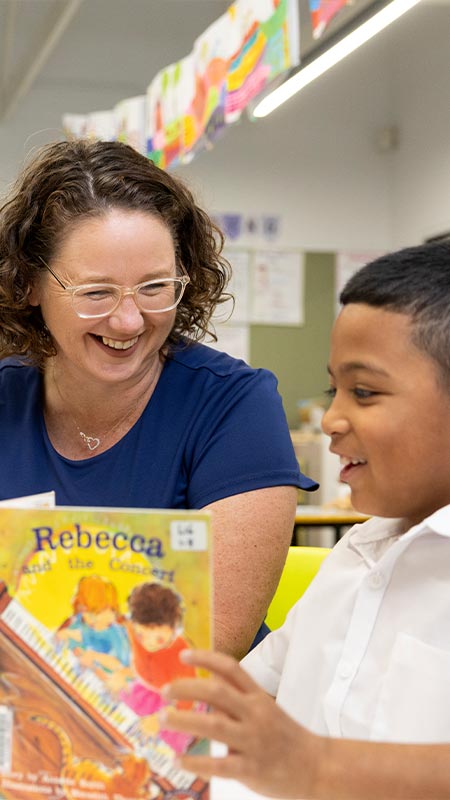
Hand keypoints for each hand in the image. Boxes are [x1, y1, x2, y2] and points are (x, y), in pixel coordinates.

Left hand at [161, 649, 320, 798]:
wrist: (318, 768)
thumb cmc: (286, 737)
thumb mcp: (266, 710)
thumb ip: (237, 700)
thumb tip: (204, 688)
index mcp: (258, 697)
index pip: (231, 668)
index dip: (206, 657)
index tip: (183, 655)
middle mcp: (256, 714)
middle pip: (217, 691)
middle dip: (187, 688)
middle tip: (164, 691)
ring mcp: (254, 741)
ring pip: (213, 725)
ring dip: (184, 720)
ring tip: (163, 719)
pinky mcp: (252, 769)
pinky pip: (219, 764)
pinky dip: (196, 763)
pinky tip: (179, 761)